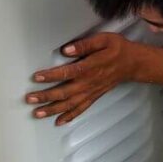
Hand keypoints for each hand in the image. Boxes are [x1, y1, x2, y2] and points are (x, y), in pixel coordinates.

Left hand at [25, 32, 143, 125]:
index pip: (67, 72)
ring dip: (53, 110)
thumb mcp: (104, 39)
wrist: (133, 63)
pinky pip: (81, 109)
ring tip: (37, 113)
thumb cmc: (117, 49)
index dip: (51, 76)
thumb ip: (85, 45)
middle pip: (64, 92)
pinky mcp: (94, 97)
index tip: (36, 77)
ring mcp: (91, 92)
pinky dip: (69, 116)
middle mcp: (89, 82)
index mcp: (90, 67)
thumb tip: (66, 49)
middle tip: (29, 99)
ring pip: (70, 104)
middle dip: (46, 97)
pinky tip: (58, 121)